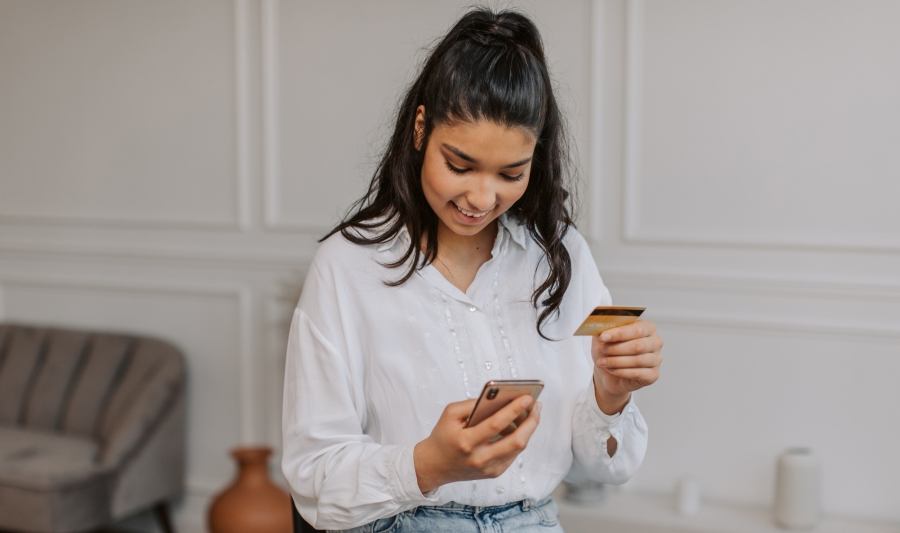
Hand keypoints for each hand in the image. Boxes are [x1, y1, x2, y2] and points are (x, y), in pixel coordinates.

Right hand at [413, 395, 540, 492]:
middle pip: (515, 441)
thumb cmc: (443, 436)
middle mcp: (479, 458)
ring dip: (528, 429)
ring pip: (518, 448)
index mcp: (466, 442)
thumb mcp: (450, 414)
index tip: (528, 397)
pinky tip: (519, 426)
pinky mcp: (494, 473)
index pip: (496, 424)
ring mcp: (489, 468)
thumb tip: (499, 397)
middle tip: (536, 405)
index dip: (514, 409)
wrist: (435, 465)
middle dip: (531, 421)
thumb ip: (472, 404)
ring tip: (530, 412)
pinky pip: (513, 454)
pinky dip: (519, 438)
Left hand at [592, 320, 662, 414]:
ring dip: (616, 361)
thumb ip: (605, 328)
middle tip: (600, 350)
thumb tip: (602, 324)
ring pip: (638, 360)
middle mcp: (655, 342)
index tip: (603, 336)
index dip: (619, 333)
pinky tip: (611, 369)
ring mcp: (656, 359)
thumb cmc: (610, 350)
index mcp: (647, 327)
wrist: (609, 372)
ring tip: (602, 362)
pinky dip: (621, 372)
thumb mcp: (604, 336)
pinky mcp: (654, 374)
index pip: (637, 329)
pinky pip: (638, 373)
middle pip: (638, 345)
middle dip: (615, 348)